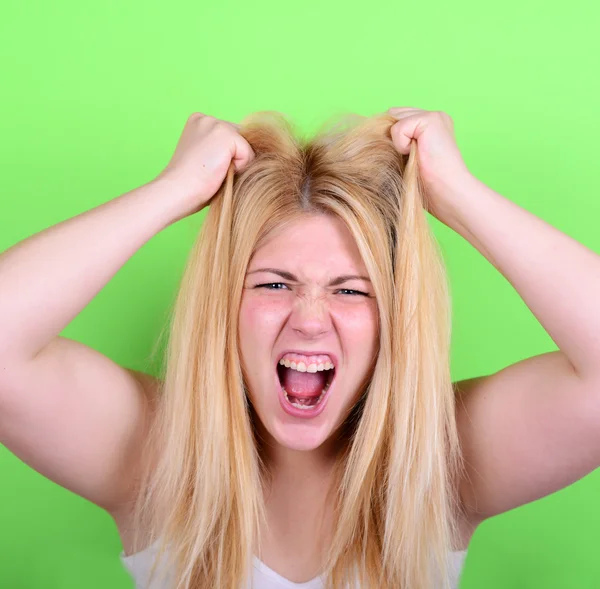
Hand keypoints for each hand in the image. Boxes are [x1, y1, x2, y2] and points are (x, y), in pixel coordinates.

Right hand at [153, 113, 254, 217]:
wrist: (177, 191)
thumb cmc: (190, 185)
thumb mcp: (205, 160)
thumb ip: (222, 151)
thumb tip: (253, 154)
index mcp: (198, 122)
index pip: (231, 137)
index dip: (228, 157)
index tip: (209, 169)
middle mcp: (207, 118)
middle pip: (241, 140)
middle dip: (234, 159)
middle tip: (212, 172)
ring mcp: (216, 124)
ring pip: (246, 148)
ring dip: (237, 164)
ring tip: (214, 172)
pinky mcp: (226, 134)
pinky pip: (249, 155)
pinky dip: (239, 168)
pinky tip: (218, 172)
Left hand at [388, 107, 473, 221]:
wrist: (448, 194)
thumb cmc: (427, 187)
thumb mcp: (406, 160)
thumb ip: (395, 144)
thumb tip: (370, 135)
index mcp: (430, 126)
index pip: (396, 119)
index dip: (390, 138)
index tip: (402, 159)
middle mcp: (434, 116)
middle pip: (392, 116)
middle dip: (390, 138)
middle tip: (406, 160)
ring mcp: (433, 115)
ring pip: (393, 121)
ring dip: (396, 144)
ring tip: (414, 159)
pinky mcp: (430, 119)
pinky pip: (397, 128)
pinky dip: (401, 146)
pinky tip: (418, 157)